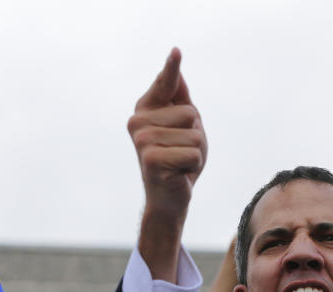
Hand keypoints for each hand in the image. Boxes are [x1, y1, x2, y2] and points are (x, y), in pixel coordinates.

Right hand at [130, 48, 207, 280]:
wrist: (169, 198)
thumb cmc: (177, 159)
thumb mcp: (183, 126)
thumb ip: (179, 98)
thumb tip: (175, 69)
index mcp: (145, 110)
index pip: (165, 83)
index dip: (172, 68)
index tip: (176, 51)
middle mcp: (138, 123)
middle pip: (191, 113)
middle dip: (195, 135)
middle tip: (180, 152)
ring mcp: (142, 141)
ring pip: (194, 135)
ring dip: (195, 153)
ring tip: (179, 163)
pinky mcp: (151, 160)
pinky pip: (192, 154)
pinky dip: (192, 166)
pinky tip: (178, 173)